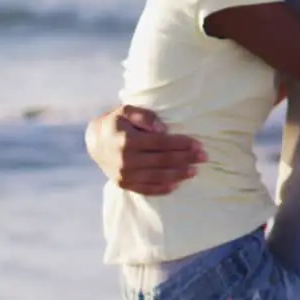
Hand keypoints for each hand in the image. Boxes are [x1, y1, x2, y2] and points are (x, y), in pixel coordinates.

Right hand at [84, 105, 204, 195]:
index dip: (182, 144)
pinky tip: (176, 185)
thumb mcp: (126, 110)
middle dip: (186, 159)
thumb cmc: (116, 122)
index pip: (161, 144)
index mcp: (128, 141)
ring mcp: (124, 175)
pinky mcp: (123, 184)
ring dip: (178, 175)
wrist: (94, 141)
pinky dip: (162, 188)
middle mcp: (125, 160)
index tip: (199, 145)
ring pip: (157, 177)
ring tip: (195, 171)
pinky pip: (145, 189)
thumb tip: (162, 129)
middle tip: (204, 157)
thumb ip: (144, 116)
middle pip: (163, 161)